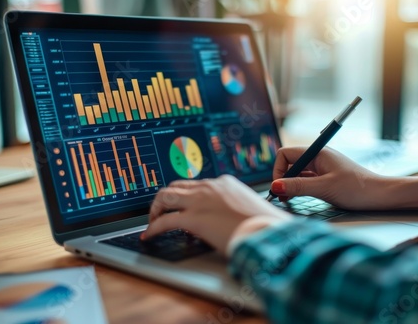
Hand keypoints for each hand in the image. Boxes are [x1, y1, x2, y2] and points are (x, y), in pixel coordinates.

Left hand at [143, 175, 290, 254]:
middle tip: (159, 212)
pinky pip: (165, 221)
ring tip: (152, 221)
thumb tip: (221, 218)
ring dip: (155, 209)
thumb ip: (229, 206)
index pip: (194, 185)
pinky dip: (153, 227)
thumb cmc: (264, 223)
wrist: (268, 231)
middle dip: (164, 200)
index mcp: (223, 183)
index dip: (182, 196)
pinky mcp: (194, 219)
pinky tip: (149, 235)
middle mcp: (209, 187)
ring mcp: (200, 201)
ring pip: (165, 197)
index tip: (179, 206)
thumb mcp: (246, 206)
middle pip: (175, 187)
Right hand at [271, 147, 417, 209]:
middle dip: (282, 179)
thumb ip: (298, 186)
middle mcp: (318, 158)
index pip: (285, 154)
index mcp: (318, 153)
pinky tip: (301, 198)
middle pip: (290, 164)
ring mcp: (322, 169)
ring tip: (290, 200)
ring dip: (291, 185)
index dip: (278, 169)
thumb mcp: (324, 188)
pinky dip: (300, 189)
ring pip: (298, 174)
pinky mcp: (326, 179)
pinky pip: (306, 181)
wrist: (382, 196)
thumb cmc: (358, 189)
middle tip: (282, 197)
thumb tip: (274, 186)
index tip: (279, 187)